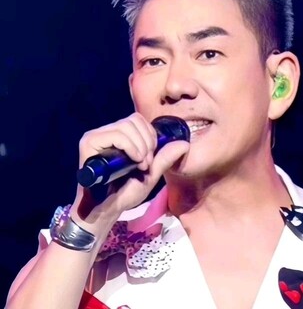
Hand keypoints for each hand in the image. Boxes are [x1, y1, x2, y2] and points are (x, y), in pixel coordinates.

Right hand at [69, 113, 189, 237]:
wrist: (107, 210)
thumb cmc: (125, 193)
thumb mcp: (150, 174)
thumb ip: (165, 158)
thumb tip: (185, 143)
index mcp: (120, 136)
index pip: (138, 120)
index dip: (150, 136)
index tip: (150, 158)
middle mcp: (106, 133)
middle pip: (134, 120)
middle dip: (147, 142)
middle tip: (146, 163)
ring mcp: (96, 136)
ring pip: (126, 126)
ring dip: (140, 146)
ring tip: (139, 165)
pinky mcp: (89, 143)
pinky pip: (116, 135)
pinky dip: (130, 146)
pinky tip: (133, 161)